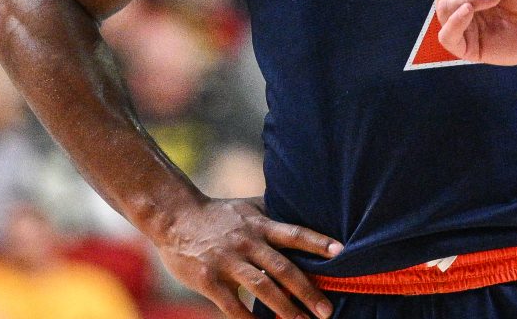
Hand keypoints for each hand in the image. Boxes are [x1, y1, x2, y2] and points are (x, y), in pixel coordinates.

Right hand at [152, 196, 340, 318]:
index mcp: (260, 225)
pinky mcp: (208, 280)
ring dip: (285, 309)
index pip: (294, 233)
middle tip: (327, 310)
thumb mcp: (248, 207)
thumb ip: (274, 212)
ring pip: (261, 288)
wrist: (174, 217)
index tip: (342, 252)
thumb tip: (308, 207)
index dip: (318, 242)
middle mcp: (247, 242)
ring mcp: (227, 261)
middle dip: (307, 290)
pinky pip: (232, 306)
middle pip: (283, 268)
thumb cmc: (218, 214)